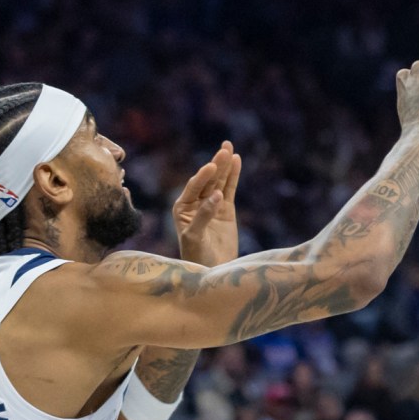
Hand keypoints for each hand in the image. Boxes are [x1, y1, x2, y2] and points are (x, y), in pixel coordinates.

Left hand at [171, 142, 241, 265]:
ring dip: (224, 165)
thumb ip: (204, 215)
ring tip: (229, 148)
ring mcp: (211, 204)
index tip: (211, 167)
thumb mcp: (195, 236)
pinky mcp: (226, 209)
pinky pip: (230, 189)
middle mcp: (195, 202)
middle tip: (224, 149)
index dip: (202, 177)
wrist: (213, 271)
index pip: (193, 188)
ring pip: (219, 181)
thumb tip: (217, 195)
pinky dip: (233, 176)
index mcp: (182, 207)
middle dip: (215, 165)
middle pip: (208, 180)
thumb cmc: (197, 256)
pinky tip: (236, 160)